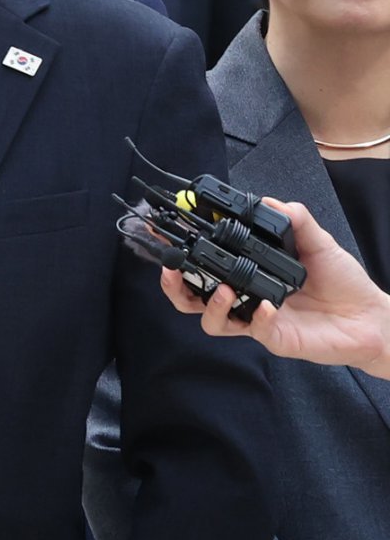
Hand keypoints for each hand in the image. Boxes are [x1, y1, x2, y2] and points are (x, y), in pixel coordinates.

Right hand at [159, 198, 389, 374]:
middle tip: (171, 269)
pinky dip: (255, 318)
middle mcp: (247, 298)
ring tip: (222, 289)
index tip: (170, 234)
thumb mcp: (319, 243)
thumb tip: (268, 202)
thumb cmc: (343, 283)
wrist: (370, 316)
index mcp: (250, 274)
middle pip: (193, 299)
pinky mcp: (274, 337)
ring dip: (211, 305)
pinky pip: (254, 330)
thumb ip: (295, 220)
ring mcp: (257, 320)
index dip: (183, 254)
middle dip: (174, 287)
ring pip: (213, 321)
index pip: (207, 265)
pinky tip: (266, 307)